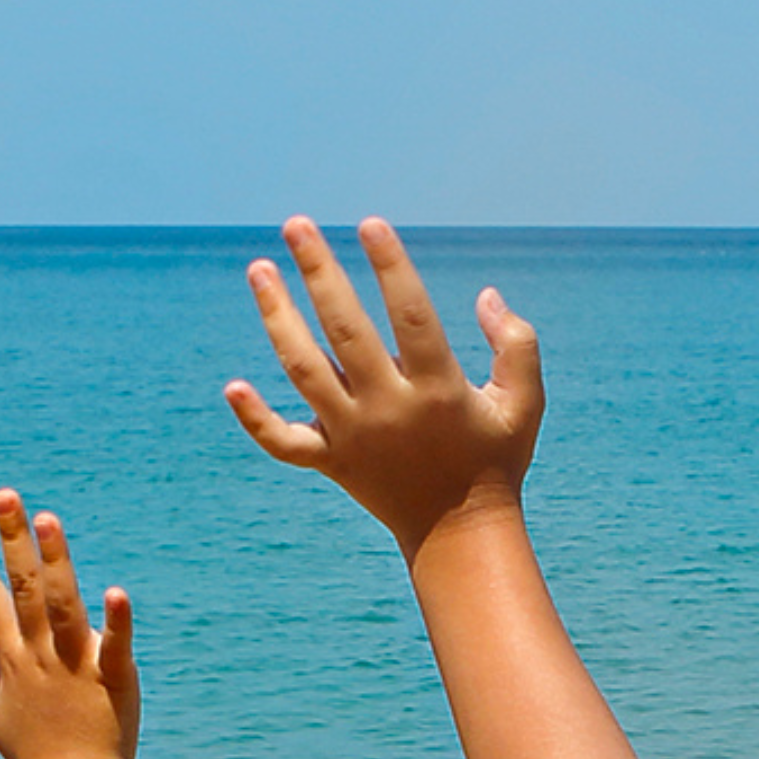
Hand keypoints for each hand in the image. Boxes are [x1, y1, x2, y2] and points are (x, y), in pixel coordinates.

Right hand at [0, 491, 138, 758]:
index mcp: (12, 659)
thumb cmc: (34, 753)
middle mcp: (40, 655)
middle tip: (4, 495)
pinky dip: (116, 620)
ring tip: (46, 520)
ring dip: (54, 562)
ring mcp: (75, 666)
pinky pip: (114, 646)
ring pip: (62, 606)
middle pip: (21, 589)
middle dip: (10, 539)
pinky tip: (115, 591)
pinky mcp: (113, 679)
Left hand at [226, 219, 542, 548]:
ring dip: (277, 317)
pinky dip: (255, 418)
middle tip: (296, 225)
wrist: (460, 534)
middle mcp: (389, 409)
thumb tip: (487, 296)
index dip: (391, 266)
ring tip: (258, 270)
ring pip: (304, 370)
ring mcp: (353, 436)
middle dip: (318, 273)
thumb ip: (517, 345)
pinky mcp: (332, 462)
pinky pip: (284, 442)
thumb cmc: (497, 458)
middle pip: (345, 330)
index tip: (370, 224)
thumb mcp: (525, 403)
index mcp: (438, 389)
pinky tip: (233, 385)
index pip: (410, 314)